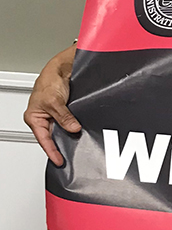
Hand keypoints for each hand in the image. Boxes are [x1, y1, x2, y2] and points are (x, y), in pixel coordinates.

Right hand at [24, 45, 80, 165]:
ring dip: (69, 137)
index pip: (43, 139)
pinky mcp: (64, 113)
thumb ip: (64, 117)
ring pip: (61, 132)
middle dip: (61, 147)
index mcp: (34, 118)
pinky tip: (80, 134)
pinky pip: (69, 125)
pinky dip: (74, 129)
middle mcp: (43, 119)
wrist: (61, 69)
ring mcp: (54, 116)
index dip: (52, 151)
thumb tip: (73, 129)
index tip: (59, 161)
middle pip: (52, 138)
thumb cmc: (50, 81)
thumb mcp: (55, 102)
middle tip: (69, 159)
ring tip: (75, 148)